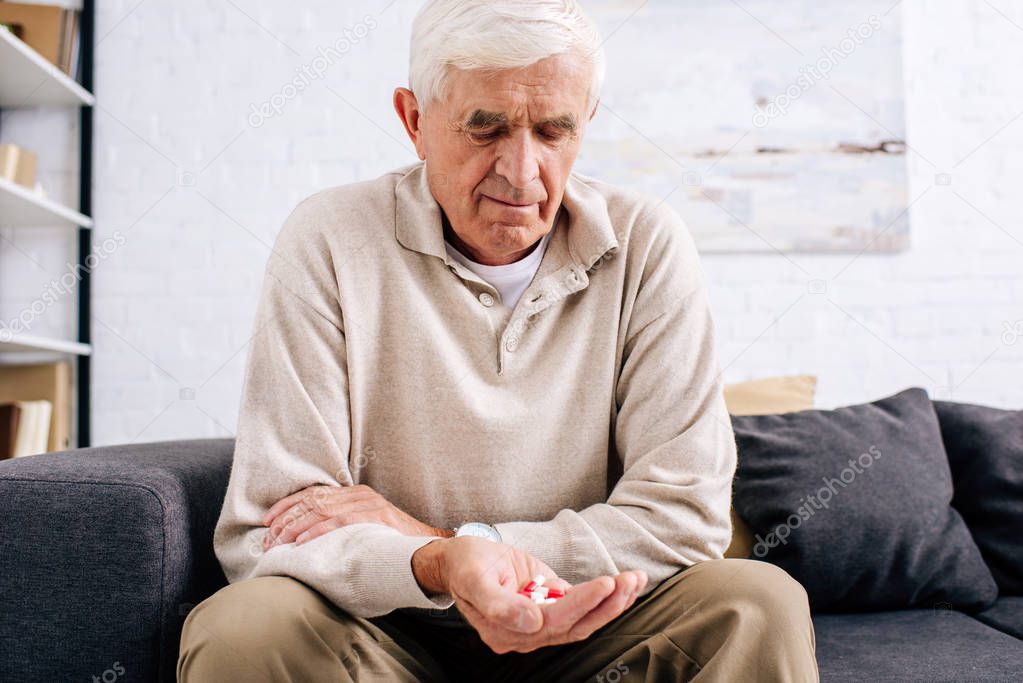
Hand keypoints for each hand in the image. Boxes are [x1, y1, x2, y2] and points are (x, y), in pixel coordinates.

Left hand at [261, 484, 449, 548]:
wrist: (426, 543)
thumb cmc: (392, 540)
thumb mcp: (365, 527)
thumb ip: (343, 525)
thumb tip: (309, 537)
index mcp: (354, 493)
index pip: (313, 493)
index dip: (287, 505)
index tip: (267, 520)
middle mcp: (358, 494)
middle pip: (312, 500)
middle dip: (286, 519)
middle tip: (268, 538)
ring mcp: (367, 503)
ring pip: (320, 509)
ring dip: (295, 526)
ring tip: (278, 542)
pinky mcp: (374, 516)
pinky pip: (338, 521)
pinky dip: (317, 530)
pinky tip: (301, 541)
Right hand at [413, 537, 647, 653]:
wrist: (460, 559)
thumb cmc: (465, 564)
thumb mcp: (473, 578)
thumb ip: (498, 604)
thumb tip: (531, 622)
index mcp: (505, 630)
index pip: (552, 622)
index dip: (581, 604)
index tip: (606, 584)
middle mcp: (526, 633)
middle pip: (574, 625)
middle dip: (607, 604)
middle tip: (630, 580)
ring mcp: (539, 621)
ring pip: (583, 619)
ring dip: (613, 602)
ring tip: (635, 579)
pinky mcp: (549, 604)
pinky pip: (581, 606)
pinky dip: (605, 596)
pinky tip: (626, 583)